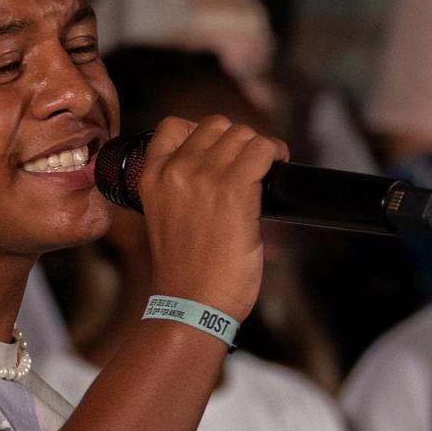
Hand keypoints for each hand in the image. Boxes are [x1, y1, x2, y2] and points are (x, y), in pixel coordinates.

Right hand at [134, 113, 280, 323]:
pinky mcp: (235, 192)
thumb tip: (218, 170)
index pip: (172, 125)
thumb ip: (180, 189)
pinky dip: (276, 154)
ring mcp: (204, 178)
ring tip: (267, 166)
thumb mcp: (166, 219)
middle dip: (238, 141)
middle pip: (216, 125)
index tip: (220, 151)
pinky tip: (280, 166)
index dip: (202, 132)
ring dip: (259, 148)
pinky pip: (263, 149)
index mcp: (151, 177)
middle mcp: (175, 171)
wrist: (190, 305)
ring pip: (242, 134)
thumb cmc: (185, 273)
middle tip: (251, 165)